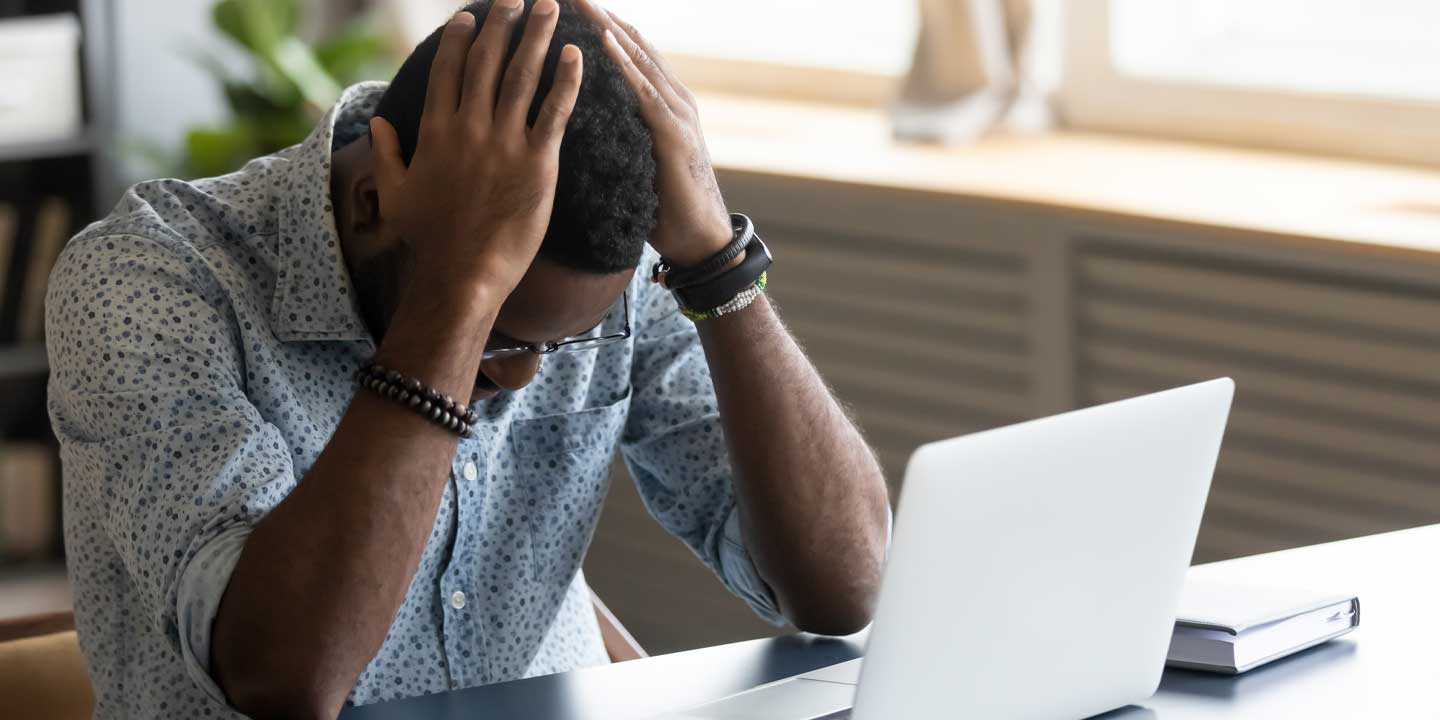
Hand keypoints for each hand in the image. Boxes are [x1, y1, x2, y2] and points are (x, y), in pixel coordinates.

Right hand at [369, 0, 581, 298]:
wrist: (463, 274)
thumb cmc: (429, 240)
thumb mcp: (396, 193)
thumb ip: (386, 153)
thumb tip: (378, 122)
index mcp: (435, 131)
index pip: (448, 70)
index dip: (462, 39)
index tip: (471, 15)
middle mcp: (469, 128)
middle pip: (488, 62)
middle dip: (503, 22)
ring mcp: (504, 143)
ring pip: (523, 76)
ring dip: (537, 36)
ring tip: (549, 5)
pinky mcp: (537, 163)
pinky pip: (555, 112)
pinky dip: (566, 79)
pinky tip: (575, 53)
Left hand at [579, 1, 734, 267]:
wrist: (700, 240)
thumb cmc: (664, 208)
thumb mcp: (635, 163)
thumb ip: (619, 138)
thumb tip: (582, 132)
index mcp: (662, 105)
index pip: (628, 54)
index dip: (601, 26)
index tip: (571, 6)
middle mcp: (673, 99)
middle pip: (632, 45)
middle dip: (600, 15)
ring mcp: (677, 113)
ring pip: (639, 58)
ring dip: (608, 26)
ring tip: (582, 1)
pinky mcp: (674, 134)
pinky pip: (645, 91)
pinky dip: (625, 63)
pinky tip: (604, 41)